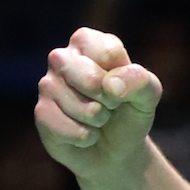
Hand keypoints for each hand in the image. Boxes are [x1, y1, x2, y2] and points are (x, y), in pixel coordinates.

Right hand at [34, 27, 163, 182]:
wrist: (115, 148)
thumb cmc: (130, 111)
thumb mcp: (148, 94)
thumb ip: (140, 81)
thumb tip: (110, 85)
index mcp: (88, 42)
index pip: (109, 54)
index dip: (123, 78)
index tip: (121, 85)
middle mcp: (62, 58)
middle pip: (91, 79)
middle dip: (110, 100)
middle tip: (111, 104)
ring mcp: (47, 85)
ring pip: (81, 107)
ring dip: (99, 120)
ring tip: (98, 118)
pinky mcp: (41, 113)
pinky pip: (69, 128)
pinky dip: (86, 136)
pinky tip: (85, 133)